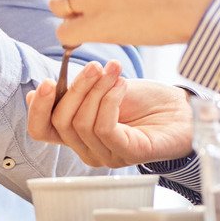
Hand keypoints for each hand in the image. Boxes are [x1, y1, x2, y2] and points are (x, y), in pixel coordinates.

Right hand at [25, 61, 193, 167]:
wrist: (182, 109)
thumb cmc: (145, 100)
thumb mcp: (103, 88)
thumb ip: (76, 92)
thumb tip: (40, 89)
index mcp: (77, 134)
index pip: (41, 131)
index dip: (37, 109)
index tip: (46, 82)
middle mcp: (88, 149)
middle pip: (60, 122)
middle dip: (75, 89)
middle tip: (93, 65)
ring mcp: (107, 155)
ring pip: (82, 123)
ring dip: (97, 90)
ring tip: (114, 72)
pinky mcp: (127, 154)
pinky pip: (104, 127)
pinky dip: (110, 101)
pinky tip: (121, 86)